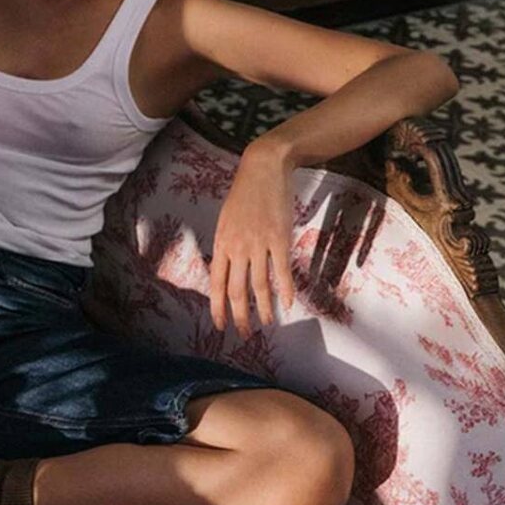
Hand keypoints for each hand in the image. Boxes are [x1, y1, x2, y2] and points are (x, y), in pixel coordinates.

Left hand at [208, 139, 296, 337]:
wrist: (263, 169)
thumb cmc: (244, 194)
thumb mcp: (226, 221)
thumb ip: (226, 246)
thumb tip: (226, 269)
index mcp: (222, 244)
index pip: (216, 284)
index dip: (218, 308)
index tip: (220, 326)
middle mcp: (238, 248)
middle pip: (237, 291)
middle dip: (239, 316)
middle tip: (244, 334)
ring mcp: (259, 244)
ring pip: (260, 285)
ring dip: (263, 308)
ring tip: (267, 323)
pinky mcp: (280, 239)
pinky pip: (282, 271)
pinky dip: (286, 290)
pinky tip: (288, 304)